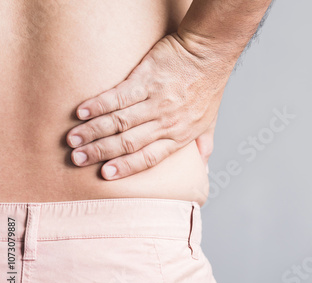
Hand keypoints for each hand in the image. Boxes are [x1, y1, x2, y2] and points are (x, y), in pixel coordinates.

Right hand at [66, 33, 231, 179]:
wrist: (209, 53)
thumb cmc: (209, 86)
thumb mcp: (210, 121)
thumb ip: (204, 145)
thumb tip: (204, 169)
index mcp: (180, 135)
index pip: (149, 157)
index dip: (126, 167)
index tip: (105, 174)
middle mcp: (166, 121)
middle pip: (128, 142)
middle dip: (100, 152)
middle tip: (77, 159)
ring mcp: (155, 100)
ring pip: (119, 121)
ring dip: (92, 132)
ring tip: (72, 140)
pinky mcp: (146, 78)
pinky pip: (118, 95)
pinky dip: (98, 105)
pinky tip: (81, 112)